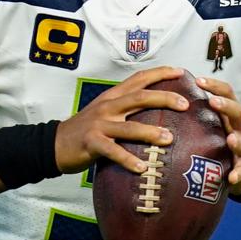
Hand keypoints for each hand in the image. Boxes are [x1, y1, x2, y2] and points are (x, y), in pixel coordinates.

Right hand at [55, 66, 188, 174]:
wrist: (55, 143)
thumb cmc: (86, 129)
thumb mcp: (105, 111)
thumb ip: (127, 107)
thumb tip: (158, 109)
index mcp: (113, 96)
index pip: (139, 79)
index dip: (160, 73)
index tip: (180, 72)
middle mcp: (108, 106)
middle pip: (140, 97)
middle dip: (164, 98)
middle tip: (185, 104)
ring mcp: (99, 124)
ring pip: (129, 126)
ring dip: (151, 132)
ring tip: (169, 139)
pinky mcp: (92, 143)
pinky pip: (113, 151)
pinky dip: (128, 159)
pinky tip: (142, 168)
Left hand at [197, 76, 240, 194]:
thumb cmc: (221, 143)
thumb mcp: (214, 126)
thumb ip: (199, 115)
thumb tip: (168, 99)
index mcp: (231, 115)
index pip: (227, 93)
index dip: (215, 86)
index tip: (198, 80)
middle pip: (238, 112)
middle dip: (226, 106)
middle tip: (213, 102)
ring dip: (238, 141)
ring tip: (230, 140)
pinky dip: (239, 173)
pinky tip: (231, 177)